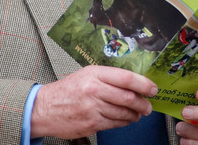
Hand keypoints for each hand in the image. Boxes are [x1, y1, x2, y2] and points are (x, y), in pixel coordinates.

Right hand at [30, 65, 157, 138]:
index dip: (144, 84)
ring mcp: (93, 108)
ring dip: (135, 114)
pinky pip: (115, 123)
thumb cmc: (67, 90)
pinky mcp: (91, 123)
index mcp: (95, 74)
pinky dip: (125, 122)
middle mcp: (94, 89)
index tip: (153, 88)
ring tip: (138, 113)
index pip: (126, 78)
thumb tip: (135, 83)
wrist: (44, 108)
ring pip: (124, 112)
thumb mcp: (87, 75)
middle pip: (128, 97)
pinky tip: (126, 119)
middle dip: (143, 103)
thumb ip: (109, 78)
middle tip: (148, 105)